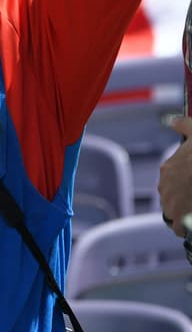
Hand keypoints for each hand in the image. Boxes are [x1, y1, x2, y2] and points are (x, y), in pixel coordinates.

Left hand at [158, 117, 191, 235]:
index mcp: (168, 170)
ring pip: (175, 213)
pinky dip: (186, 229)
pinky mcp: (180, 221)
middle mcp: (165, 188)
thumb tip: (174, 121)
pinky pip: (180, 229)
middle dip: (185, 199)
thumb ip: (184, 125)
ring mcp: (171, 206)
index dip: (186, 183)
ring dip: (185, 214)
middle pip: (173, 197)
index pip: (173, 179)